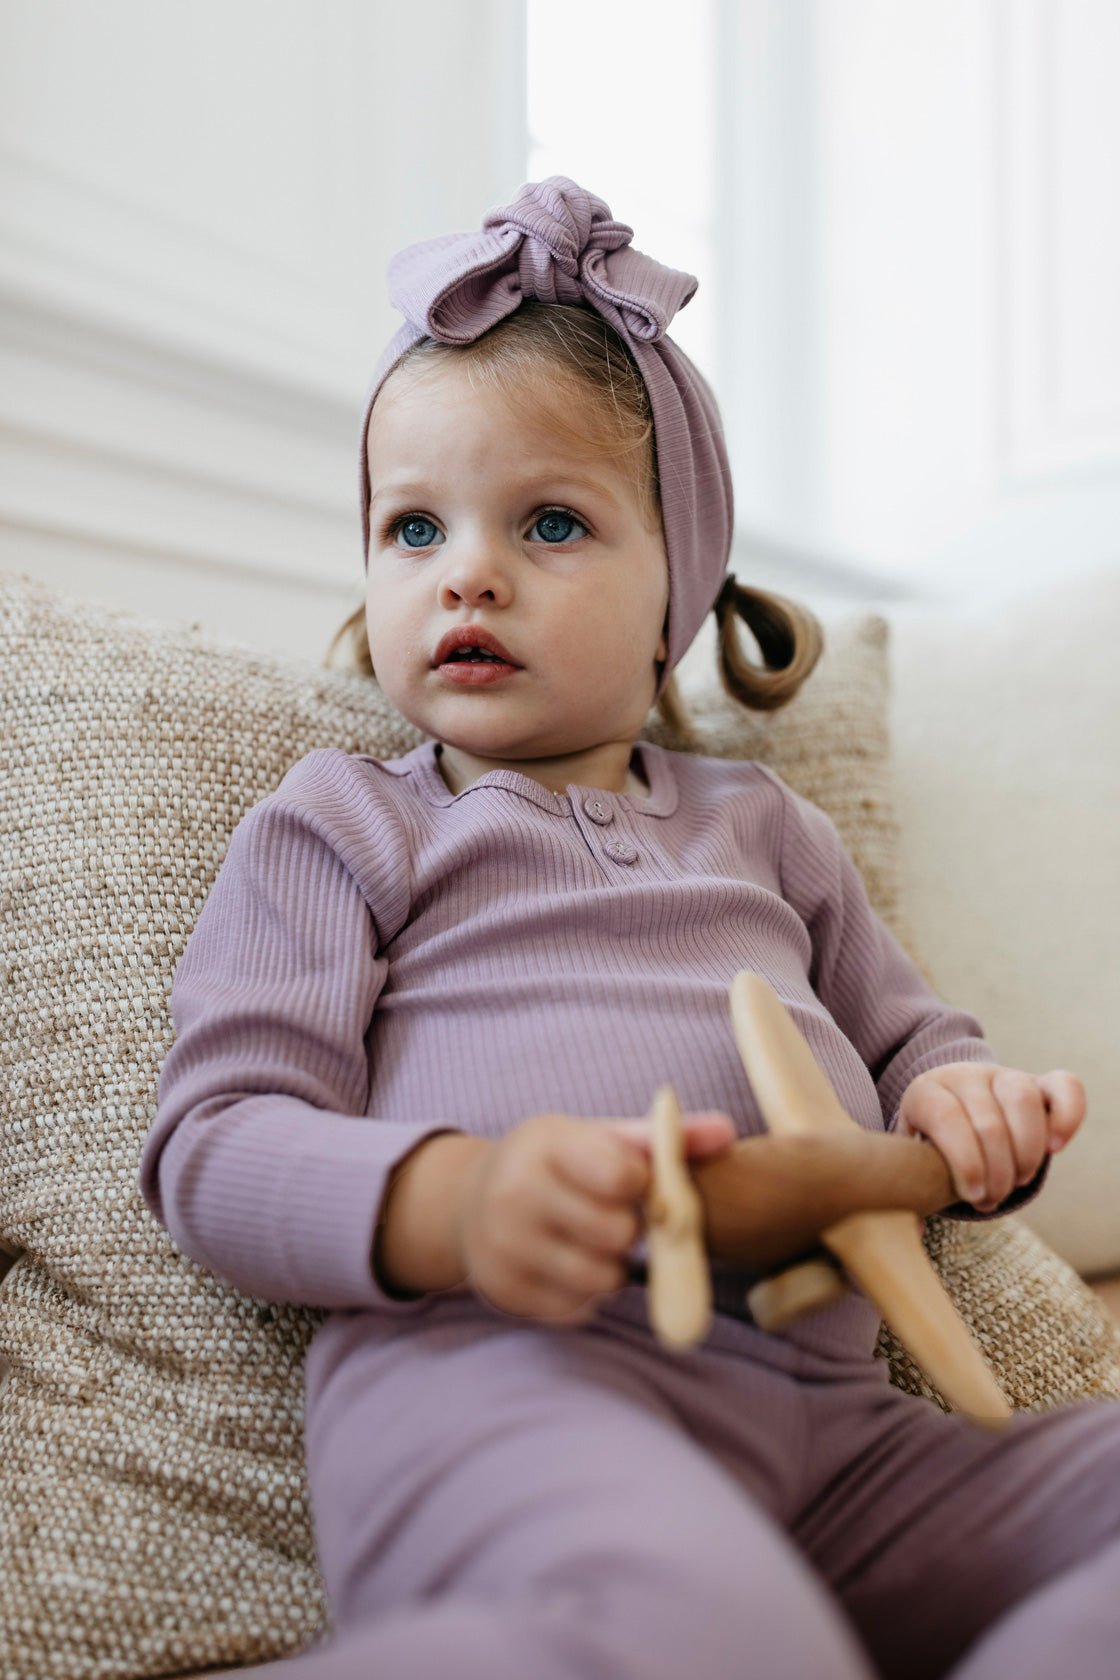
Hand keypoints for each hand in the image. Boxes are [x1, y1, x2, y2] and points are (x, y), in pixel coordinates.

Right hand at [452, 1109, 735, 1326]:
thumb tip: (729, 1133)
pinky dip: (586, 1295)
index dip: (641, 1185)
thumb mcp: (600, 1137)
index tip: (630, 1181)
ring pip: (601, 1279)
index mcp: (546, 1143)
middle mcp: (515, 1193)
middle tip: (613, 1217)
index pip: (625, 1177)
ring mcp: (504, 1246)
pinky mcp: (503, 1290)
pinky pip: (577, 1309)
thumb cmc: (555, 1163)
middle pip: (618, 1234)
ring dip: (613, 1268)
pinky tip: (571, 1265)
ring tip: (595, 1244)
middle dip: (628, 1230)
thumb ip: (664, 1138)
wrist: (471, 1199)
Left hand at [894, 1062, 1085, 1212]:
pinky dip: (1068, 1118)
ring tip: (1017, 1181)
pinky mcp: (1039, 1083)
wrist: (952, 1101)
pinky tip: (1054, 1149)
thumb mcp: (913, 1156)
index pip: (946, 1117)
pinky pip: (1065, 1088)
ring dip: (1026, 1152)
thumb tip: (916, 1230)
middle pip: (988, 1120)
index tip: (973, 1196)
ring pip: (1023, 1100)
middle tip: (991, 1200)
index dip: (964, 1162)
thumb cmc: (931, 1142)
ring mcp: (1003, 1076)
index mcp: (926, 1092)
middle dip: (996, 1172)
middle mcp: (965, 1077)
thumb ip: (912, 1186)